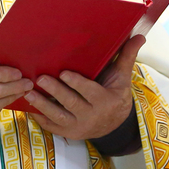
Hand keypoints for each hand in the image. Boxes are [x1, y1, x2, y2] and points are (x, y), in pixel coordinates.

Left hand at [24, 34, 142, 140]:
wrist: (114, 124)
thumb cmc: (115, 94)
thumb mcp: (122, 77)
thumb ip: (126, 56)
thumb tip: (139, 35)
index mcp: (105, 101)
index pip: (90, 92)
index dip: (77, 84)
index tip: (63, 73)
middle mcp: (91, 117)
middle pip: (71, 104)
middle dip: (56, 91)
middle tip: (41, 78)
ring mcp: (78, 127)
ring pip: (58, 116)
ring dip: (42, 105)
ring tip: (29, 92)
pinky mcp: (68, 133)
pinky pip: (52, 127)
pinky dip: (39, 118)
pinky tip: (28, 107)